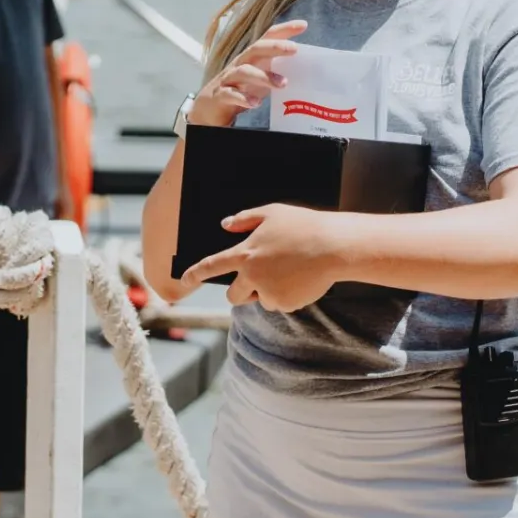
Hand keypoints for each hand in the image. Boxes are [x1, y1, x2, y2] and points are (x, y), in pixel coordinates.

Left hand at [177, 204, 348, 311]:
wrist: (333, 247)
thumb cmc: (303, 226)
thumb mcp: (272, 213)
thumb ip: (245, 219)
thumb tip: (225, 224)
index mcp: (245, 253)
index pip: (211, 266)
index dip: (194, 274)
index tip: (184, 281)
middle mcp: (252, 276)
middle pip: (233, 295)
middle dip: (240, 291)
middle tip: (257, 280)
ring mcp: (268, 292)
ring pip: (260, 299)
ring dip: (268, 292)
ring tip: (290, 271)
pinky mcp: (285, 304)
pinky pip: (280, 304)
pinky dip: (287, 296)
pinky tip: (301, 278)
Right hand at [188, 19, 305, 127]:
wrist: (209, 108)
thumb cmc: (240, 89)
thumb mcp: (260, 78)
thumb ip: (278, 72)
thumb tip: (308, 73)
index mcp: (252, 58)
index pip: (267, 38)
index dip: (284, 30)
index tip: (303, 25)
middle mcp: (240, 64)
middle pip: (255, 49)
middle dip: (275, 46)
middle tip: (294, 49)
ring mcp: (228, 79)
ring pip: (244, 71)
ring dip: (264, 76)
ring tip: (282, 84)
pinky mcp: (220, 95)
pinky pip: (230, 94)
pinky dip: (243, 97)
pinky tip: (255, 103)